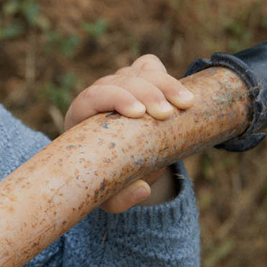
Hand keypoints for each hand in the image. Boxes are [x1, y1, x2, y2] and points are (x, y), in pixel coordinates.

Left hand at [63, 54, 193, 212]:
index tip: (139, 114)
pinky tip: (181, 91)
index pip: (92, 97)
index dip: (115, 98)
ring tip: (186, 103)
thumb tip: (142, 190)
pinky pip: (149, 67)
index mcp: (80, 118)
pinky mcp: (138, 80)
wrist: (123, 165)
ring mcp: (119, 84)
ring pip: (138, 72)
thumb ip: (120, 199)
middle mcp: (99, 96)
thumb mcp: (109, 196)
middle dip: (145, 92)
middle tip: (167, 113)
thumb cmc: (107, 179)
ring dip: (163, 84)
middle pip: (119, 81)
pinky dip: (163, 75)